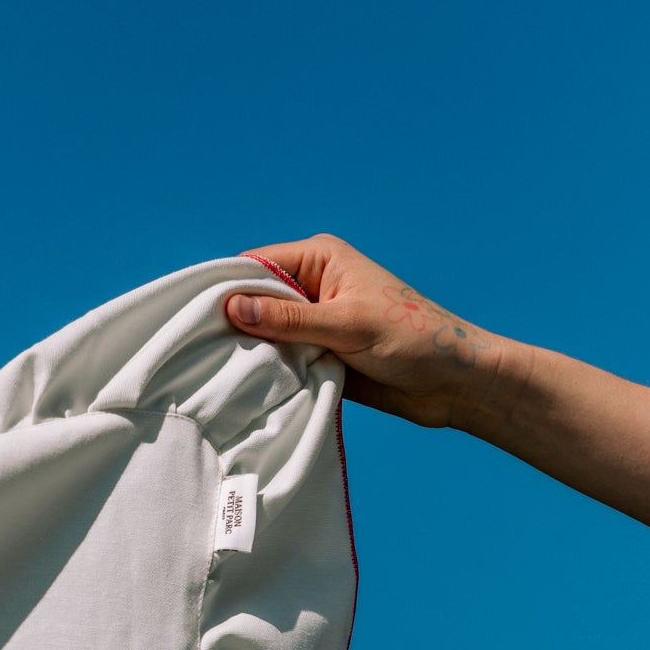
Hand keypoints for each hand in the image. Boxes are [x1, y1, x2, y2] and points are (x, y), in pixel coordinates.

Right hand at [226, 235, 505, 428]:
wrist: (452, 383)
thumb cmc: (412, 339)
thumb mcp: (347, 325)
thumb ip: (289, 319)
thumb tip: (232, 307)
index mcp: (321, 260)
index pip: (257, 265)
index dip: (227, 288)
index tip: (197, 317)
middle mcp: (315, 286)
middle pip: (257, 300)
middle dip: (236, 324)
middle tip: (204, 352)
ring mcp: (316, 323)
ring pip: (267, 335)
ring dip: (254, 354)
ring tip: (225, 374)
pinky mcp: (321, 356)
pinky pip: (284, 362)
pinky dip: (271, 374)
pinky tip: (252, 389)